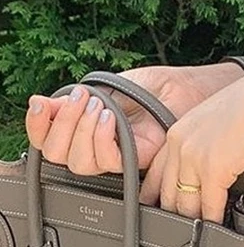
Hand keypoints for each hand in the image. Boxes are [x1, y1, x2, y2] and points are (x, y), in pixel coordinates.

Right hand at [25, 63, 243, 174]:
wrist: (200, 88)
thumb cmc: (169, 85)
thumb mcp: (122, 83)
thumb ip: (86, 96)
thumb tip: (50, 102)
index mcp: (95, 127)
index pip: (54, 138)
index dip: (40, 127)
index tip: (40, 105)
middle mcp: (105, 145)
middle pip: (61, 156)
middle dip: (62, 126)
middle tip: (78, 101)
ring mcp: (122, 154)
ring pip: (82, 163)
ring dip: (81, 132)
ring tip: (96, 108)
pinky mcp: (141, 159)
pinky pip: (109, 162)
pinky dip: (102, 141)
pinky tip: (109, 119)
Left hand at [139, 67, 243, 222]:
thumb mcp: (212, 121)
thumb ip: (202, 143)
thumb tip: (210, 162)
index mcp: (176, 133)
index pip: (156, 171)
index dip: (152, 193)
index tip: (152, 205)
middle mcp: (179, 146)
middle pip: (166, 192)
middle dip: (170, 213)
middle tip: (174, 228)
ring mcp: (194, 159)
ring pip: (184, 203)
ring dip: (191, 221)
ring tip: (195, 234)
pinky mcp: (214, 171)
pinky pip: (208, 206)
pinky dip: (212, 220)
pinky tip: (216, 227)